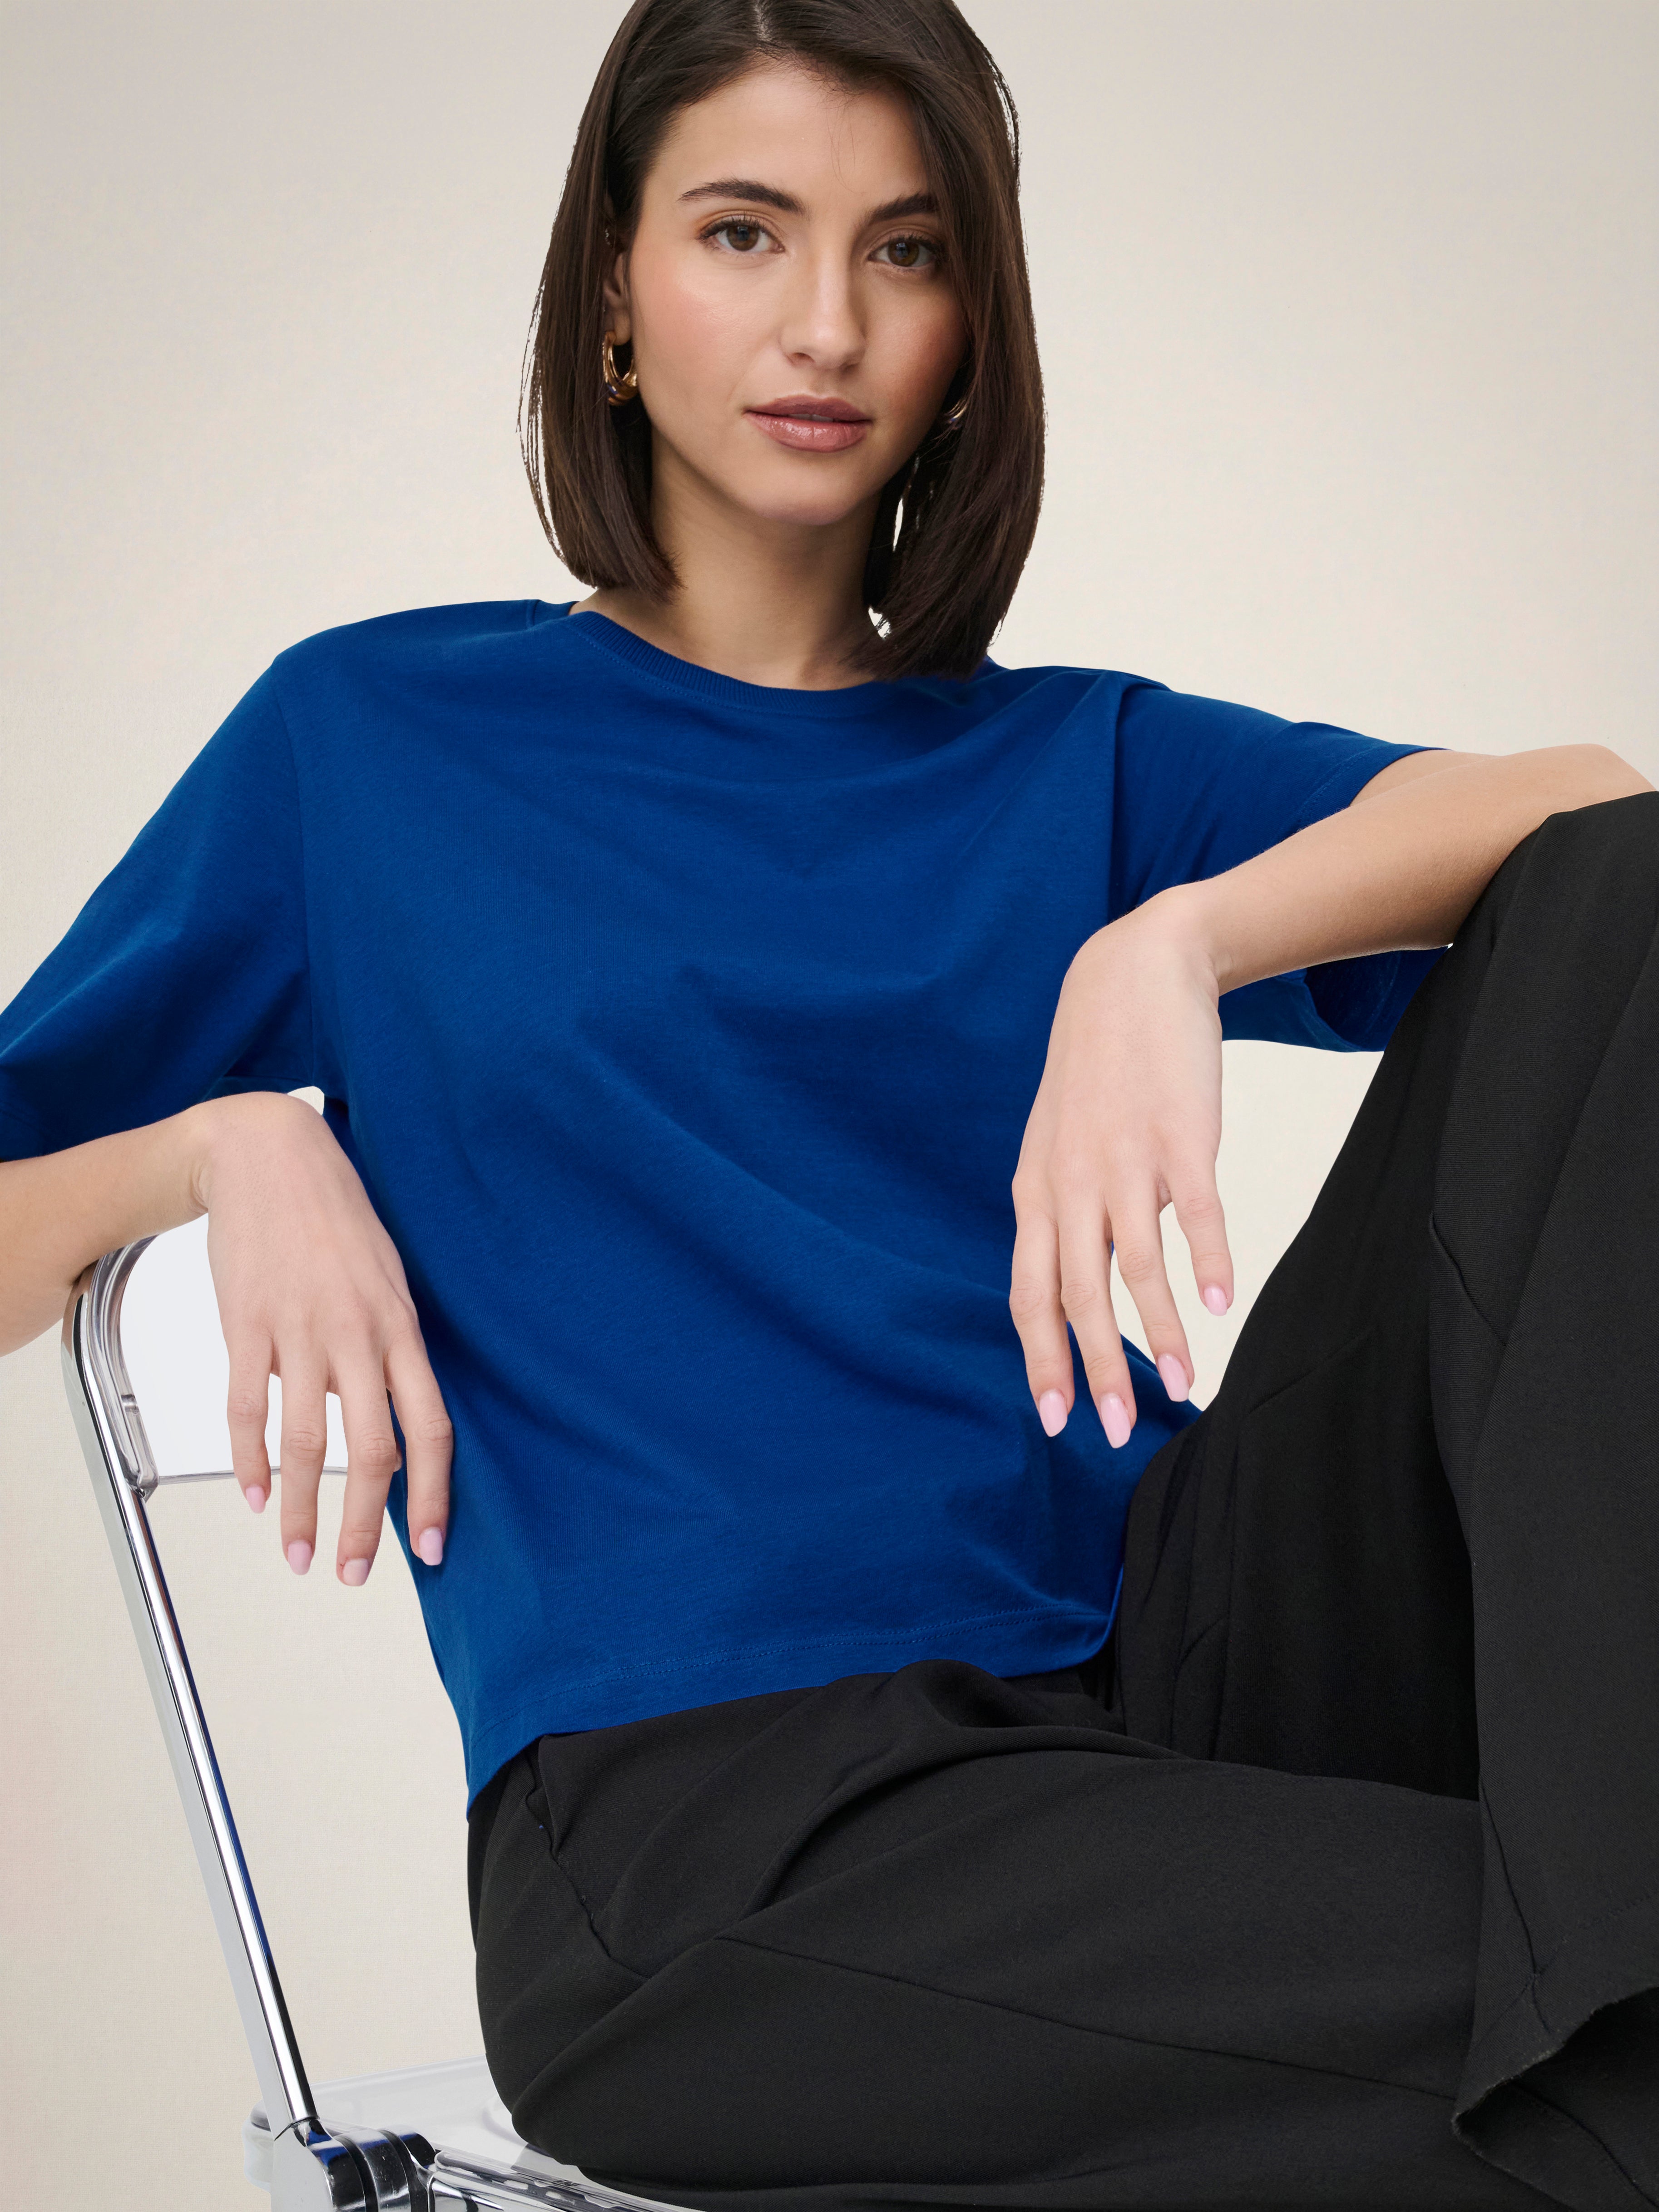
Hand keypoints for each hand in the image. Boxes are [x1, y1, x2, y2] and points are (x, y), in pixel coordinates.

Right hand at [191, 1093, 451, 1582]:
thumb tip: (397, 1432)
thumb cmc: (335, 1221)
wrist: (269, 1156)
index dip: (435, 1494)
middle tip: (355, 1575)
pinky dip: (249, 1461)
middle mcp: (357, 1336)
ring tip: (299, 1554)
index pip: (431, 1427)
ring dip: (301, 1510)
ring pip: (304, 1442)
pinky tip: (253, 1495)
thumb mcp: (387, 1281)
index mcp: (401, 1328)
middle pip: (370, 1451)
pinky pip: (247, 1407)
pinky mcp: (246, 1323)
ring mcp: (299, 1331)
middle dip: (366, 1524)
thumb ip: (393, 1354)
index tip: (433, 1548)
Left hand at [1009, 892, 1232, 1443]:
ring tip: (1186, 1388)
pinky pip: (1195, 1211)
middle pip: (1076, 1294)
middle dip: (1097, 1370)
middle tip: (1117, 1430)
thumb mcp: (1059, 1144)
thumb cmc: (1098, 1072)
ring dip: (1160, 1333)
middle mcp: (1072, 1183)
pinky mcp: (1181, 1135)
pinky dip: (1210, 1260)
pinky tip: (1224, 1305)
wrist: (1133, 974)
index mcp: (1038, 1191)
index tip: (1056, 1419)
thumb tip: (1080, 1288)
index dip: (1042, 1358)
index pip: (1029, 1293)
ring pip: (1136, 1266)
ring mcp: (1126, 1159)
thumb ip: (1065, 1215)